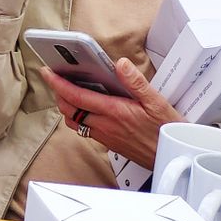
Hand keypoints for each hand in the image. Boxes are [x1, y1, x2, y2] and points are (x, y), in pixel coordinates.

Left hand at [39, 60, 177, 169]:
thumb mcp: (157, 102)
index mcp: (114, 112)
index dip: (58, 83)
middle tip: (56, 79)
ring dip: (66, 107)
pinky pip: (85, 130)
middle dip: (58, 94)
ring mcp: (105, 135)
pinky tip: (87, 110)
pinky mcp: (109, 143)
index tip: (47, 72)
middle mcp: (105, 125)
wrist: (173, 156)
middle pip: (68, 109)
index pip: (76, 95)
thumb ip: (136, 82)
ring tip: (68, 92)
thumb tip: (120, 64)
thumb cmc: (167, 131)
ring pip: (74, 121)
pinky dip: (78, 118)